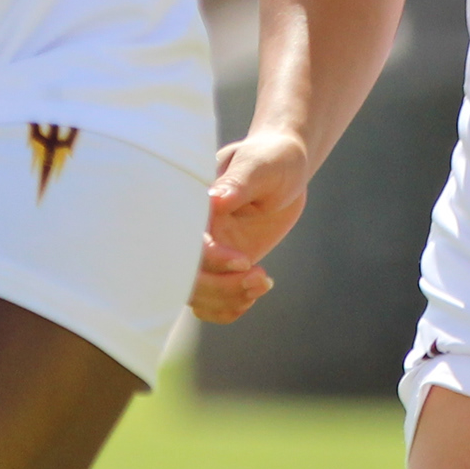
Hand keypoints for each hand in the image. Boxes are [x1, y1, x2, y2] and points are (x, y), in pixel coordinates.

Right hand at [190, 128, 313, 323]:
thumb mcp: (260, 165)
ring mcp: (205, 253)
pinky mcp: (219, 267)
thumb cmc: (272, 159)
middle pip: (185, 275)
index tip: (245, 262)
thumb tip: (215, 200)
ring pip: (195, 294)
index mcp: (193, 204)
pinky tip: (253, 295)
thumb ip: (238, 183)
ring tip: (264, 284)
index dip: (210, 259)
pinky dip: (227, 309)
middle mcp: (194, 231)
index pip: (185, 241)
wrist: (284, 169)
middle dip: (221, 288)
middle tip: (262, 279)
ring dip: (227, 300)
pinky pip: (208, 301)